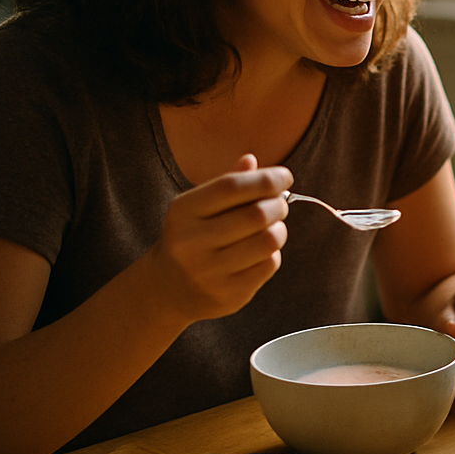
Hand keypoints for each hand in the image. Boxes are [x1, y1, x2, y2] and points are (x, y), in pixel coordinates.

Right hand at [145, 154, 290, 323]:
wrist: (169, 288)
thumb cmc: (194, 236)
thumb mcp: (200, 206)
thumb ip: (227, 183)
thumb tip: (251, 160)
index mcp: (183, 211)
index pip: (232, 186)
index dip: (266, 178)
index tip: (285, 176)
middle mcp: (191, 241)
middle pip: (256, 215)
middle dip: (278, 205)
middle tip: (280, 204)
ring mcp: (208, 271)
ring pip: (268, 241)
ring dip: (280, 229)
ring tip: (273, 227)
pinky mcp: (228, 293)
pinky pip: (269, 265)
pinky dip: (273, 253)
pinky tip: (262, 251)